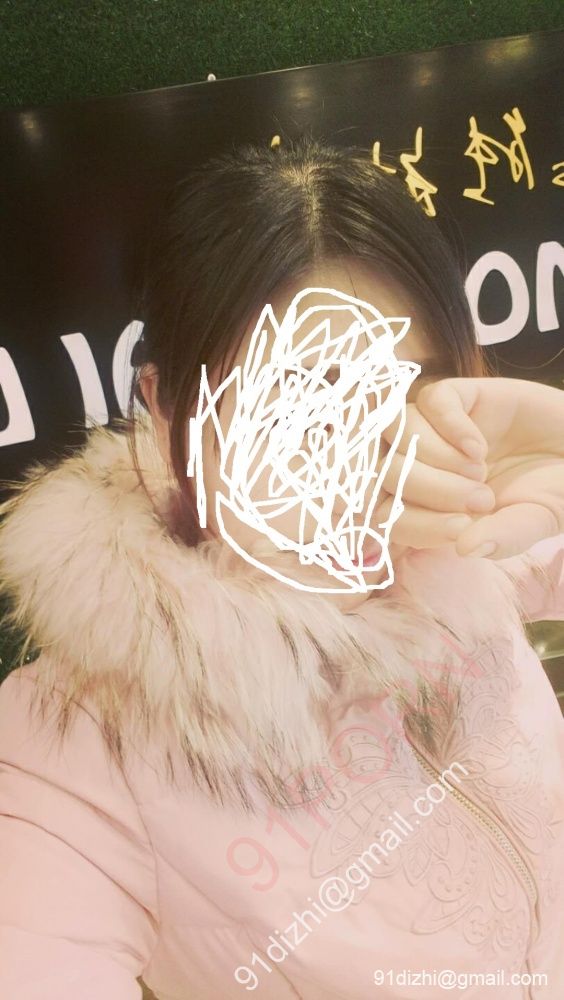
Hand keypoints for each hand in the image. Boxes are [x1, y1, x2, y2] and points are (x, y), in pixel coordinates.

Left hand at [376, 377, 563, 559]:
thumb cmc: (556, 491)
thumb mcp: (535, 522)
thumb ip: (504, 537)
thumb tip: (463, 548)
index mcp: (429, 504)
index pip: (384, 514)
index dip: (414, 524)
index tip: (461, 528)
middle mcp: (423, 465)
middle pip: (384, 472)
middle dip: (431, 491)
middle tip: (484, 499)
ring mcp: (438, 428)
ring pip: (396, 431)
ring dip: (434, 456)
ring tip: (480, 470)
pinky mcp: (460, 396)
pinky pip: (431, 400)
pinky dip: (451, 425)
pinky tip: (480, 447)